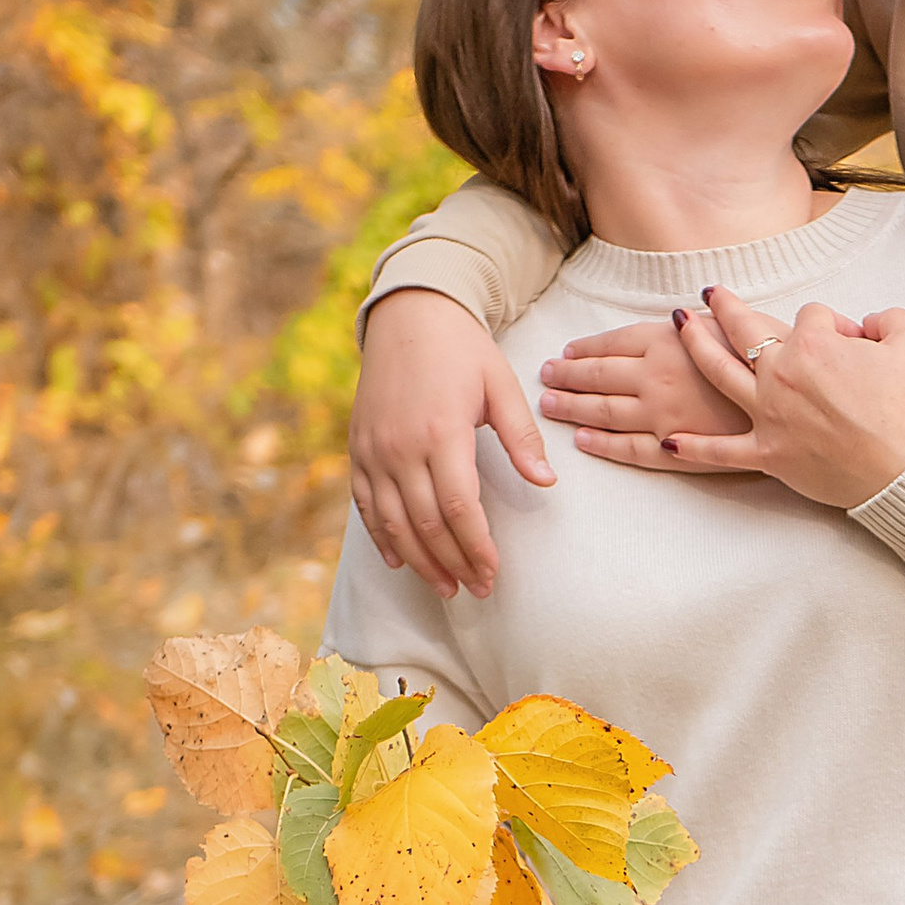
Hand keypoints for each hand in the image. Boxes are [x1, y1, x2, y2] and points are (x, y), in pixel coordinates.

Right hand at [350, 288, 553, 600]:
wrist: (409, 315)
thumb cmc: (462, 350)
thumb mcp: (501, 385)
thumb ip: (522, 438)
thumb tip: (546, 483)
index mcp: (441, 431)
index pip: (458, 506)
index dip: (476, 546)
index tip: (494, 572)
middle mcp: (401, 446)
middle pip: (425, 523)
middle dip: (453, 563)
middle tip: (477, 589)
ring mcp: (373, 450)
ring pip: (392, 522)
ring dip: (419, 561)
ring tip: (445, 587)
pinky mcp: (358, 449)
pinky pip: (365, 504)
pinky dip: (381, 536)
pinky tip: (399, 560)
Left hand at [538, 317, 755, 454]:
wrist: (799, 401)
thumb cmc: (774, 356)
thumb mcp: (739, 323)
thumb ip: (703, 324)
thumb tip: (685, 315)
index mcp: (667, 340)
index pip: (611, 343)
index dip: (585, 347)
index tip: (566, 350)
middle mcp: (655, 376)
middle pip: (597, 375)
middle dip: (566, 375)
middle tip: (545, 376)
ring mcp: (662, 414)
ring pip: (603, 412)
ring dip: (572, 408)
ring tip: (549, 405)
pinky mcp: (677, 448)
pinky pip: (629, 448)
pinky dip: (602, 446)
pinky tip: (583, 442)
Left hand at [674, 291, 904, 509]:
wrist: (904, 469)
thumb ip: (889, 320)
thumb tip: (870, 321)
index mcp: (813, 345)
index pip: (810, 317)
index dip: (830, 325)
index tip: (847, 339)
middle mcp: (781, 374)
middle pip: (745, 329)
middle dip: (727, 306)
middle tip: (712, 293)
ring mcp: (768, 414)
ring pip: (719, 372)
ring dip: (696, 345)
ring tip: (680, 325)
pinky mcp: (767, 454)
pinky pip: (720, 451)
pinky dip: (694, 447)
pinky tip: (668, 440)